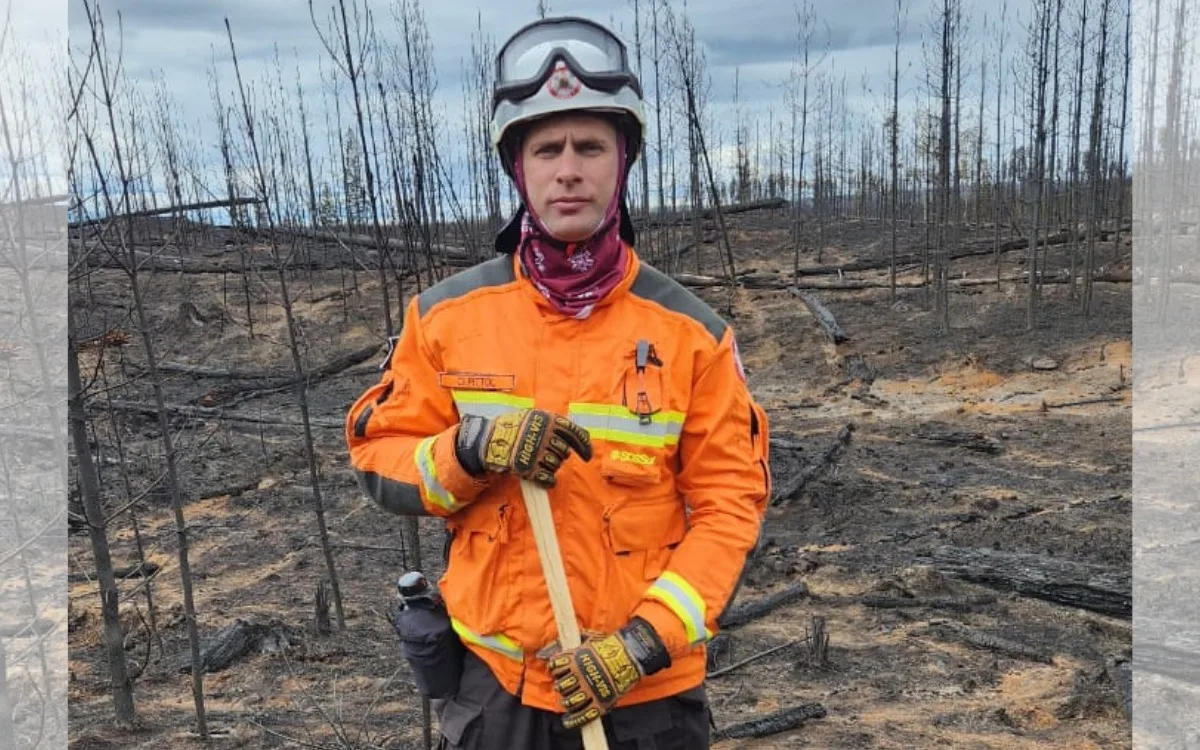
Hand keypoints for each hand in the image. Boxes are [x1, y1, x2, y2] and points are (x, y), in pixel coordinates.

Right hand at [455, 409, 591, 486]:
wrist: (487, 440)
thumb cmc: (511, 428)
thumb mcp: (532, 418)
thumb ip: (552, 425)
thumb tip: (575, 439)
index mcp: (548, 420)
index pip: (575, 433)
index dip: (584, 446)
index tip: (588, 456)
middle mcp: (545, 435)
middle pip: (564, 452)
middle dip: (559, 456)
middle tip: (548, 456)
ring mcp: (537, 452)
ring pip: (556, 465)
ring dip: (551, 467)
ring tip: (539, 463)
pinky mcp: (529, 468)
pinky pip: (548, 479)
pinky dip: (548, 481)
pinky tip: (545, 479)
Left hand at [543, 618, 669, 728]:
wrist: (630, 655)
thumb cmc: (608, 646)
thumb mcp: (586, 639)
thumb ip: (566, 645)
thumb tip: (543, 653)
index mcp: (575, 659)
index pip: (555, 667)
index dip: (555, 670)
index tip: (558, 671)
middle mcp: (580, 675)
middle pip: (561, 686)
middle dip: (561, 687)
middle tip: (565, 686)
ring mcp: (590, 690)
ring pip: (570, 701)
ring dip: (567, 702)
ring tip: (569, 700)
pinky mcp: (600, 702)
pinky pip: (583, 715)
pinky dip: (573, 720)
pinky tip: (567, 721)